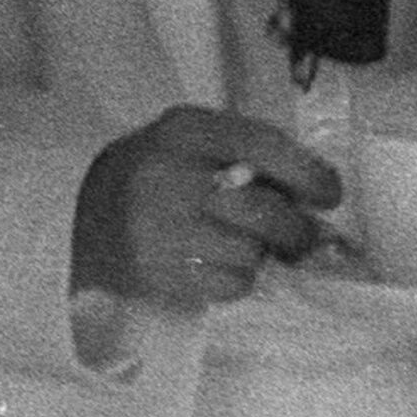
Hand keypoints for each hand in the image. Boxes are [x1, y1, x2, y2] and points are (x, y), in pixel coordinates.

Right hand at [72, 107, 341, 311]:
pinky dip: (240, 280)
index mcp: (185, 131)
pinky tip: (225, 265)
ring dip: (264, 255)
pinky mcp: (158, 272)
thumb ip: (249, 153)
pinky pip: (228, 285)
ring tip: (254, 247)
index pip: (261, 145)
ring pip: (249, 252)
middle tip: (304, 236)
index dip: (306, 173)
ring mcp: (160, 228)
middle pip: (261, 210)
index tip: (330, 194)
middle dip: (296, 229)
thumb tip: (316, 192)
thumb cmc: (159, 171)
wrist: (86, 212)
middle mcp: (170, 176)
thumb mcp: (194, 141)